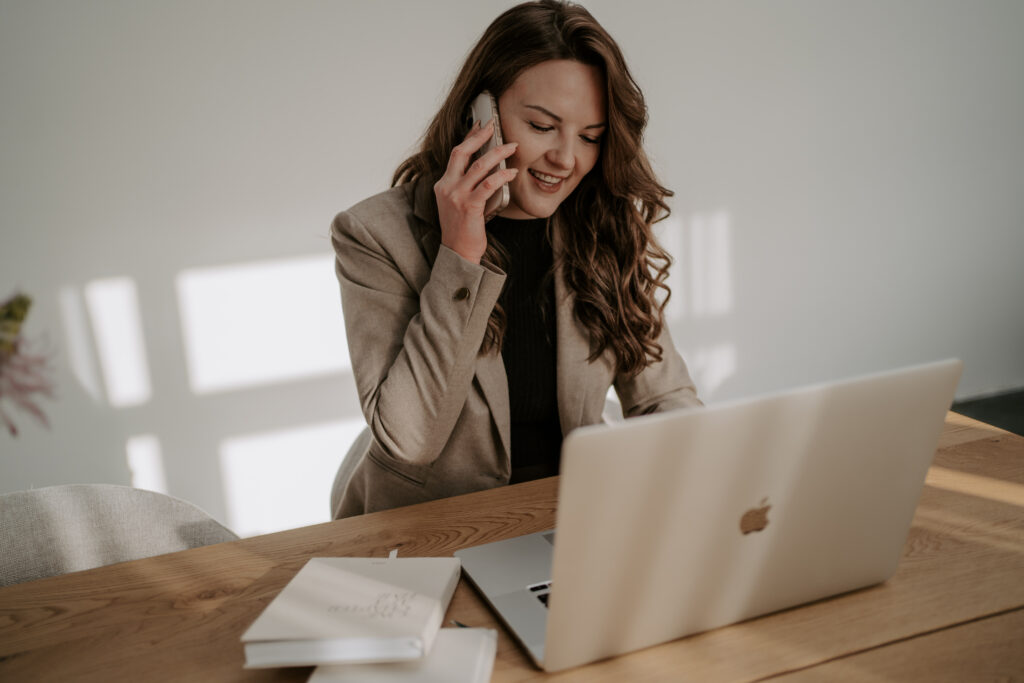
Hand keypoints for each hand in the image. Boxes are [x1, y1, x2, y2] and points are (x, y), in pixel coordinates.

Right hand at [433, 120, 518, 263]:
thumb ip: (466, 187)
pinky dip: (502, 176)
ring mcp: (457, 196)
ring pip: (478, 166)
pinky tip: (512, 172)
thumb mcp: (458, 204)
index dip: (468, 138)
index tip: (480, 126)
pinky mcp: (469, 207)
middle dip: (479, 136)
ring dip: (497, 154)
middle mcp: (447, 187)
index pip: (455, 155)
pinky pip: (488, 185)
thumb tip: (487, 169)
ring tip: (511, 147)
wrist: (458, 253)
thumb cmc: (462, 230)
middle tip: (494, 126)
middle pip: (461, 153)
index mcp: (443, 185)